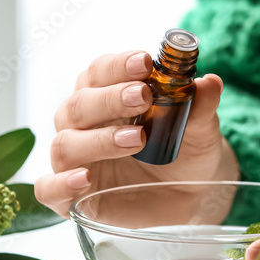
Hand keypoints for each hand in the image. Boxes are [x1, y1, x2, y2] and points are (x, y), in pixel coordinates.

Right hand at [35, 50, 238, 217]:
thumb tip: (209, 82)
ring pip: (66, 143)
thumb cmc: (185, 151)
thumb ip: (200, 106)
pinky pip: (49, 188)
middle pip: (79, 105)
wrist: (190, 193)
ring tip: (137, 139)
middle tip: (142, 96)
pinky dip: (62, 182)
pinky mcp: (71, 197)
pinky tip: (85, 178)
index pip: (99, 72)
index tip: (145, 62)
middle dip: (109, 99)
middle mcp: (83, 124)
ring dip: (99, 139)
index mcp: (106, 95)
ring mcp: (75, 160)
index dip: (118, 65)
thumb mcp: (200, 129)